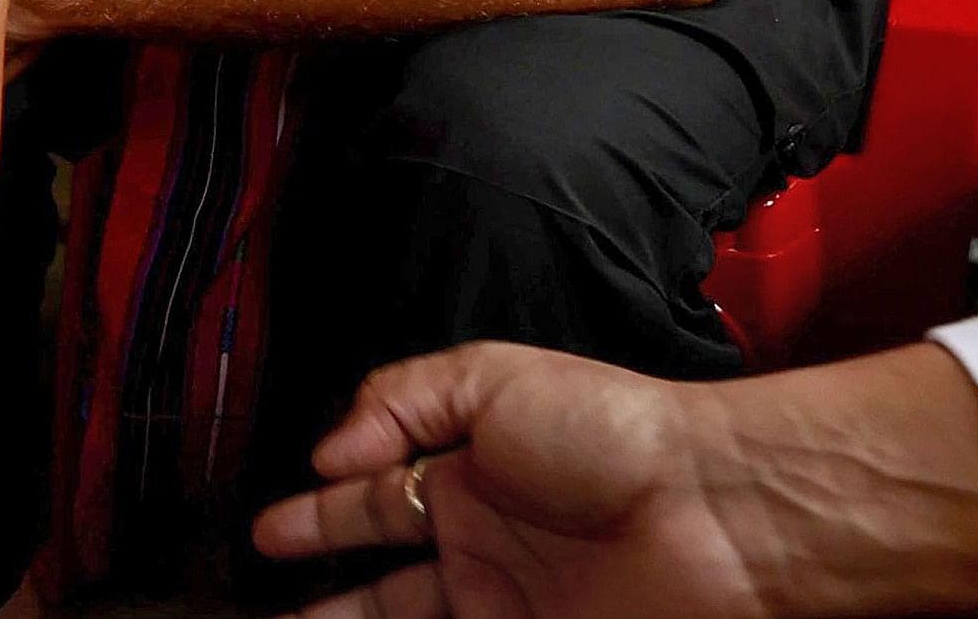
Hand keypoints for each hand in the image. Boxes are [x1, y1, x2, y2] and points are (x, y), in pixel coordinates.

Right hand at [253, 344, 771, 618]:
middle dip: (323, 593)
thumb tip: (326, 454)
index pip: (372, 499)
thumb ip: (399, 400)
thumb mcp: (491, 380)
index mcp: (467, 476)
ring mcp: (507, 604)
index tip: (268, 534)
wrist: (712, 511)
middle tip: (264, 603)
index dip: (317, 516)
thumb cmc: (613, 431)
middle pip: (380, 581)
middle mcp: (481, 548)